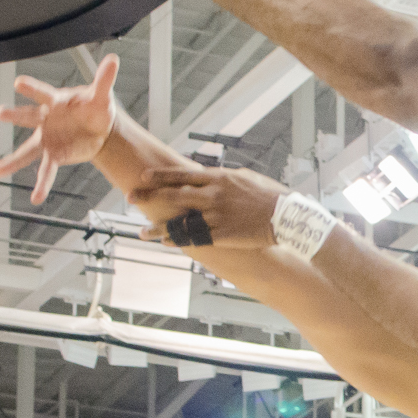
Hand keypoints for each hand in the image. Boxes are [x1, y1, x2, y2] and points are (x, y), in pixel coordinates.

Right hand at [0, 54, 118, 203]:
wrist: (99, 128)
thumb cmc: (95, 107)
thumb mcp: (102, 95)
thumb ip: (104, 80)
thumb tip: (113, 59)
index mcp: (56, 101)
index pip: (43, 93)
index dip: (32, 89)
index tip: (19, 83)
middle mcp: (46, 119)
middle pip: (29, 117)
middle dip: (16, 115)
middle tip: (1, 114)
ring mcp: (47, 138)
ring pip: (28, 150)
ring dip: (13, 161)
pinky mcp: (54, 154)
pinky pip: (46, 170)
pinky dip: (41, 184)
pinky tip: (35, 198)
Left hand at [130, 167, 289, 249]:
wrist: (287, 216)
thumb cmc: (270, 195)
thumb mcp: (246, 178)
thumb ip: (224, 178)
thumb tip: (210, 176)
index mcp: (218, 178)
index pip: (182, 175)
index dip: (160, 176)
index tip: (144, 177)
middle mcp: (213, 195)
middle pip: (172, 195)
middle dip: (148, 196)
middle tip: (130, 197)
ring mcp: (216, 216)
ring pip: (179, 221)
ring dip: (158, 227)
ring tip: (141, 231)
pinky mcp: (222, 235)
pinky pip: (194, 238)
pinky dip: (178, 240)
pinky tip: (166, 242)